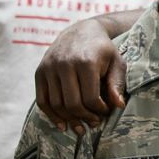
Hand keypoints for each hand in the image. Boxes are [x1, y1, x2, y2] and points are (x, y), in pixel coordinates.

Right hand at [34, 18, 127, 133]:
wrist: (80, 31)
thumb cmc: (102, 50)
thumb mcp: (116, 62)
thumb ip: (117, 83)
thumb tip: (119, 106)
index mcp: (86, 62)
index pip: (90, 98)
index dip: (99, 110)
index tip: (105, 111)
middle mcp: (65, 64)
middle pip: (72, 104)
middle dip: (84, 118)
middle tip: (94, 123)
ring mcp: (50, 68)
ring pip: (56, 104)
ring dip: (69, 120)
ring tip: (80, 127)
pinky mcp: (40, 71)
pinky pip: (42, 100)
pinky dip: (51, 115)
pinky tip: (62, 124)